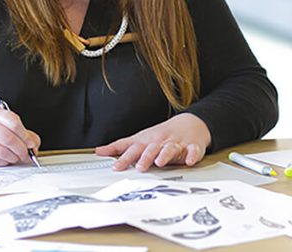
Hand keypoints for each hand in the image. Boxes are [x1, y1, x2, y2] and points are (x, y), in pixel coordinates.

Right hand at [0, 106, 40, 165]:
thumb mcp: (3, 123)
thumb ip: (21, 131)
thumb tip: (34, 144)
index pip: (13, 122)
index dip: (25, 135)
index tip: (31, 143)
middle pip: (8, 138)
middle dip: (21, 149)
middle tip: (27, 154)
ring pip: (2, 151)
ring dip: (14, 157)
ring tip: (17, 157)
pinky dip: (4, 161)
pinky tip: (7, 159)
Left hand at [95, 113, 210, 171]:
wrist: (188, 124)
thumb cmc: (160, 135)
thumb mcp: (138, 139)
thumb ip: (119, 147)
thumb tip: (99, 151)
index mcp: (147, 141)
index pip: (133, 150)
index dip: (124, 158)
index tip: (116, 167)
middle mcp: (160, 142)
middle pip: (151, 149)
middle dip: (145, 157)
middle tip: (140, 167)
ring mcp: (176, 144)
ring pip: (170, 149)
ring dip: (165, 155)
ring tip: (160, 162)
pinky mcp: (192, 147)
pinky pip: (193, 151)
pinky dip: (192, 155)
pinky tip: (190, 160)